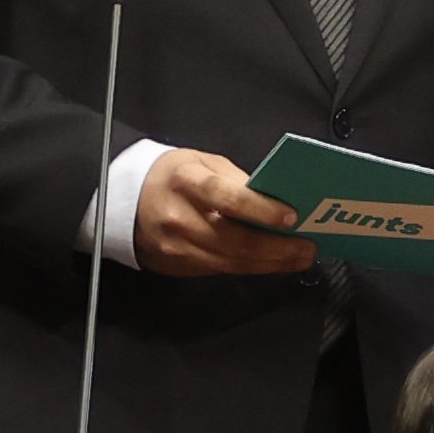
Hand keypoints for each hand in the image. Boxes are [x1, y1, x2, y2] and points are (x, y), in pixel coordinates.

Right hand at [133, 145, 315, 277]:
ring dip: (270, 263)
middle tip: (307, 248)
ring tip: (298, 257)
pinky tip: (271, 262)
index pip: (226, 198)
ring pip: (231, 261)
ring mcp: (177, 247)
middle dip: (277, 248)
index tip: (291, 217)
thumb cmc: (173, 176)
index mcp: (186, 181)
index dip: (261, 210)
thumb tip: (276, 200)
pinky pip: (222, 269)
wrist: (126, 201)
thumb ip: (237, 180)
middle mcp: (178, 217)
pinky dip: (250, 266)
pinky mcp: (179, 266)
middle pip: (234, 240)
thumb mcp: (203, 162)